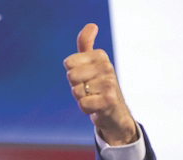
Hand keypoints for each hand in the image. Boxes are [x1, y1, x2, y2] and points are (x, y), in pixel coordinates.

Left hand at [63, 23, 137, 145]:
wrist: (114, 111)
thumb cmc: (98, 86)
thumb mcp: (91, 63)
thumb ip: (86, 44)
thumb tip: (92, 25)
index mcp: (100, 55)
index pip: (68, 63)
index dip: (72, 74)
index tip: (85, 78)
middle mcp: (107, 66)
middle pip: (71, 77)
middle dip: (76, 87)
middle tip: (89, 89)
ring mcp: (109, 83)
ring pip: (76, 92)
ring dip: (81, 98)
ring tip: (93, 97)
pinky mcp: (109, 100)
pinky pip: (83, 104)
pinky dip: (86, 108)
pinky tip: (96, 107)